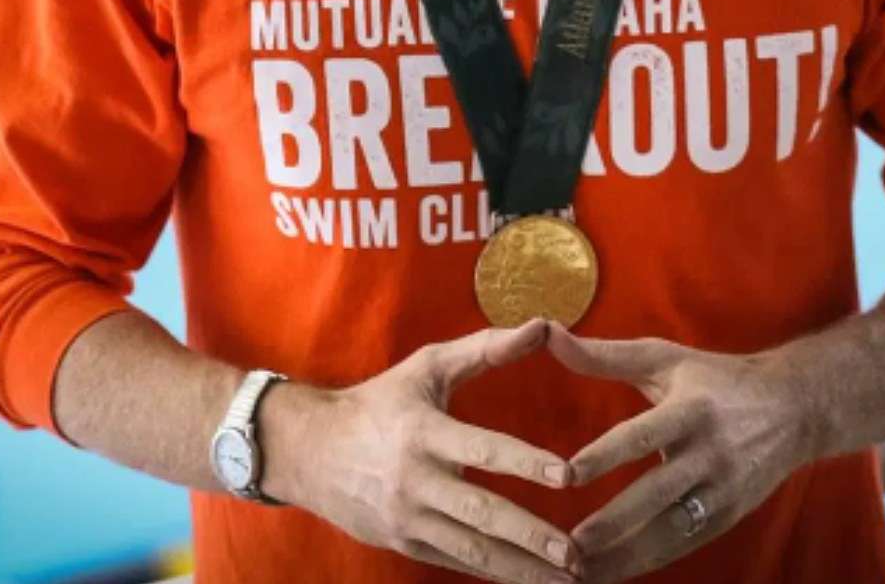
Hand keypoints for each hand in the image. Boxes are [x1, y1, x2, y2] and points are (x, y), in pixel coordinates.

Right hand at [267, 318, 583, 583]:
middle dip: (531, 535)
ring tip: (566, 579)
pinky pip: (456, 562)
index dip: (525, 462)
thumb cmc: (380, 401)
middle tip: (575, 551)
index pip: (481, 448)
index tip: (567, 475)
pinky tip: (527, 580)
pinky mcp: (405, 544)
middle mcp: (415, 479)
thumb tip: (541, 325)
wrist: (309, 451)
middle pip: (480, 513)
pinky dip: (492, 574)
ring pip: (472, 551)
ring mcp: (408, 518)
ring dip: (521, 568)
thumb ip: (485, 348)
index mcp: (423, 430)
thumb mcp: (427, 367)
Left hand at [546, 324, 817, 582]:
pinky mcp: (730, 517)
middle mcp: (709, 453)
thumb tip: (548, 332)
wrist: (793, 408)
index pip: (642, 435)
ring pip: (671, 532)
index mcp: (690, 408)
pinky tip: (613, 574)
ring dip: (626, 556)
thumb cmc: (714, 379)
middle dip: (613, 524)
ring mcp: (723, 490)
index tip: (567, 474)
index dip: (605, 455)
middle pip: (656, 495)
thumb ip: (604, 354)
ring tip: (580, 572)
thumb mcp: (664, 358)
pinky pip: (685, 546)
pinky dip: (649, 562)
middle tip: (568, 546)